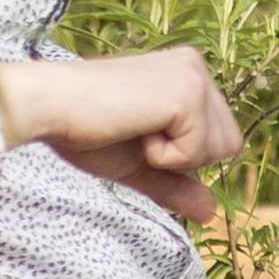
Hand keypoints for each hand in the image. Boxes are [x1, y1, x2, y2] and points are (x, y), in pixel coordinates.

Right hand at [0, 47, 241, 222]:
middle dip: (184, 157)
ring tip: (135, 129)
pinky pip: (198, 152)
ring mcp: (194, 76)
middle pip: (228, 144)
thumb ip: (177, 184)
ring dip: (175, 156)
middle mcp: (195, 66)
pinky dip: (164, 156)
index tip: (138, 133)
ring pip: (221, 149)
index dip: (180, 154)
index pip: (219, 137)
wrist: (49, 109)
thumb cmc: (85, 131)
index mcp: (186, 72)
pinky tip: (134, 129)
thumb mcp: (140, 165)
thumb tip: (212, 213)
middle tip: (136, 133)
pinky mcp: (188, 92)